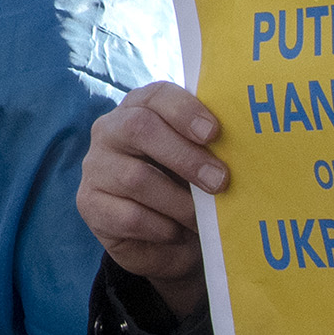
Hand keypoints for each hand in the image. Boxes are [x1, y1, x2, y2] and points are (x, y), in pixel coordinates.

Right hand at [76, 85, 227, 289]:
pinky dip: (162, 228)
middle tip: (220, 181)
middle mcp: (110, 130)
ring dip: (179, 202)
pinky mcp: (90, 204)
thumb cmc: (188, 187)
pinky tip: (177, 232)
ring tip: (202, 219)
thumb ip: (211, 147)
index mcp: (141, 108)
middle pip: (139, 128)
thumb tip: (243, 146)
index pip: (156, 95)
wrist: (166, 239)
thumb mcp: (200, 161)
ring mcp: (96, 167)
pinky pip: (130, 216)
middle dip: (184, 156)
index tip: (214, 133)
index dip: (185, 110)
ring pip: (136, 178)